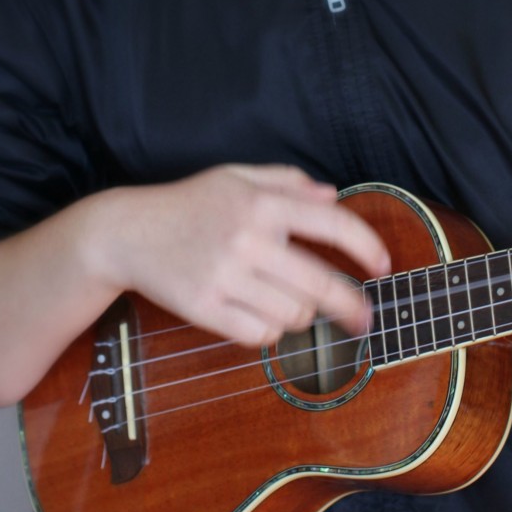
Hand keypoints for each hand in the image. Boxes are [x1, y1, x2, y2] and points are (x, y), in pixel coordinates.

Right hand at [103, 164, 389, 346]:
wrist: (127, 232)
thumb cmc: (188, 202)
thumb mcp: (236, 176)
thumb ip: (287, 181)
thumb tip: (332, 196)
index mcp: (262, 202)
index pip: (333, 223)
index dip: (367, 247)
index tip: (384, 266)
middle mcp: (248, 238)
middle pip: (321, 286)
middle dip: (352, 307)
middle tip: (365, 319)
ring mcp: (225, 276)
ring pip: (293, 315)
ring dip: (299, 315)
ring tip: (285, 300)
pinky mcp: (205, 308)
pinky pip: (260, 334)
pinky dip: (268, 330)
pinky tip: (258, 312)